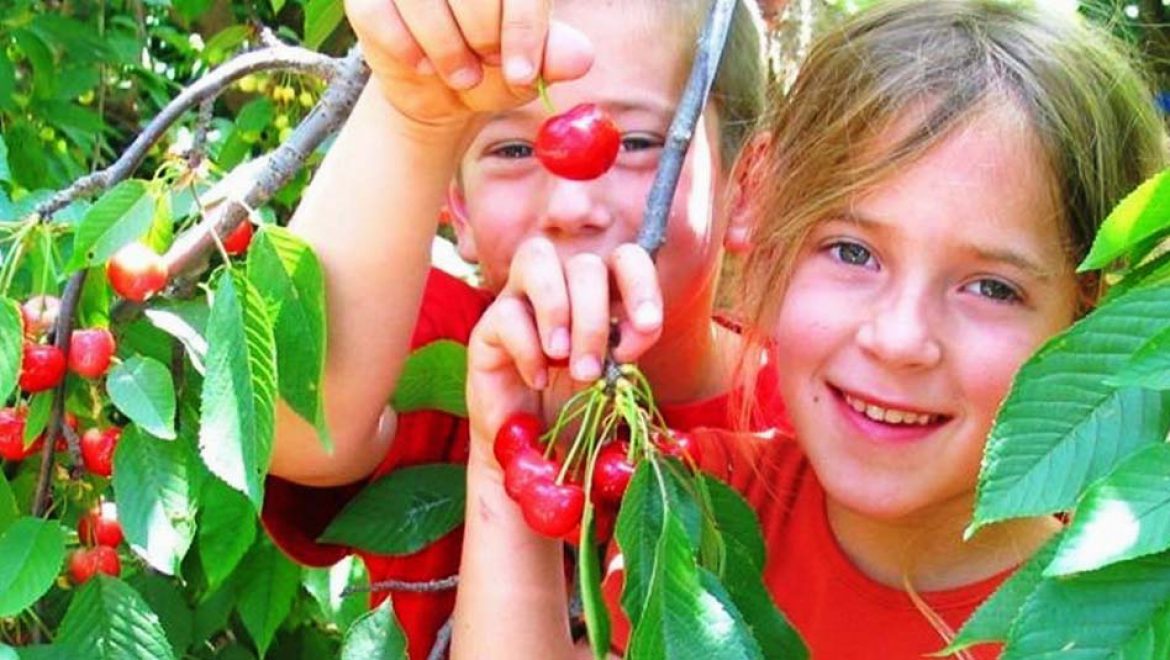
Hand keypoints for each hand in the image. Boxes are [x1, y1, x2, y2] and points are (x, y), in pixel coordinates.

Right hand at [345, 0, 593, 126]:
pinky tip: (423, 66)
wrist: (442, 91)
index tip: (522, 74)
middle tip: (485, 67)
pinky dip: (405, 47)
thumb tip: (579, 57)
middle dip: (482, 37)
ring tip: (461, 76)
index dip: (522, 28)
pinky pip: (378, 13)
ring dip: (446, 49)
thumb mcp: (526, 68)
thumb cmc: (490, 66)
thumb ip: (551, 57)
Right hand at [466, 238, 663, 462]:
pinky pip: (506, 312)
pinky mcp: (487, 327)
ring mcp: (519, 299)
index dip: (640, 283)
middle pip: (583, 264)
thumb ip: (629, 343)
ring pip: (536, 258)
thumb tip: (640, 326)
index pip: (625, 257)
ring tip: (561, 357)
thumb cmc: (575, 405)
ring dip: (557, 309)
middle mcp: (560, 285)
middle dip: (594, 318)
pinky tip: (537, 379)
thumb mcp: (614, 374)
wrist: (531, 447)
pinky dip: (528, 348)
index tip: (647, 326)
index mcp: (599, 292)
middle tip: (591, 370)